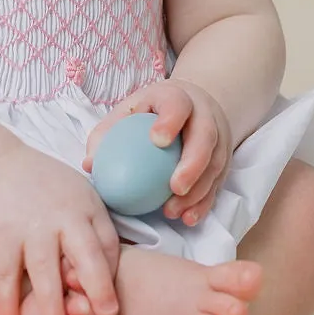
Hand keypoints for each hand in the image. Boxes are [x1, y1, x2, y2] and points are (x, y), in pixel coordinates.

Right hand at [0, 143, 119, 314]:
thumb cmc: (43, 186)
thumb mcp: (77, 194)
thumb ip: (94, 227)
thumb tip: (113, 268)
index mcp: (87, 209)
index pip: (108, 247)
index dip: (110, 278)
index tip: (109, 307)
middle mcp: (63, 218)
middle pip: (85, 255)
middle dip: (95, 287)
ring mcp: (31, 228)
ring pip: (44, 271)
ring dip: (51, 305)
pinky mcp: (2, 237)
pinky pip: (5, 276)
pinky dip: (6, 304)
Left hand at [82, 79, 232, 226]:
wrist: (193, 106)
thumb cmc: (151, 112)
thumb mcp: (128, 112)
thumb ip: (107, 135)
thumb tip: (89, 165)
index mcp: (176, 96)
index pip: (177, 104)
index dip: (170, 120)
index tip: (157, 140)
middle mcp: (203, 115)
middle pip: (205, 136)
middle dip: (193, 163)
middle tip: (174, 187)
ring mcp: (218, 138)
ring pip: (215, 164)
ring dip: (198, 191)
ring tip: (174, 211)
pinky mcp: (224, 161)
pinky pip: (218, 184)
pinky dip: (204, 203)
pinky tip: (187, 218)